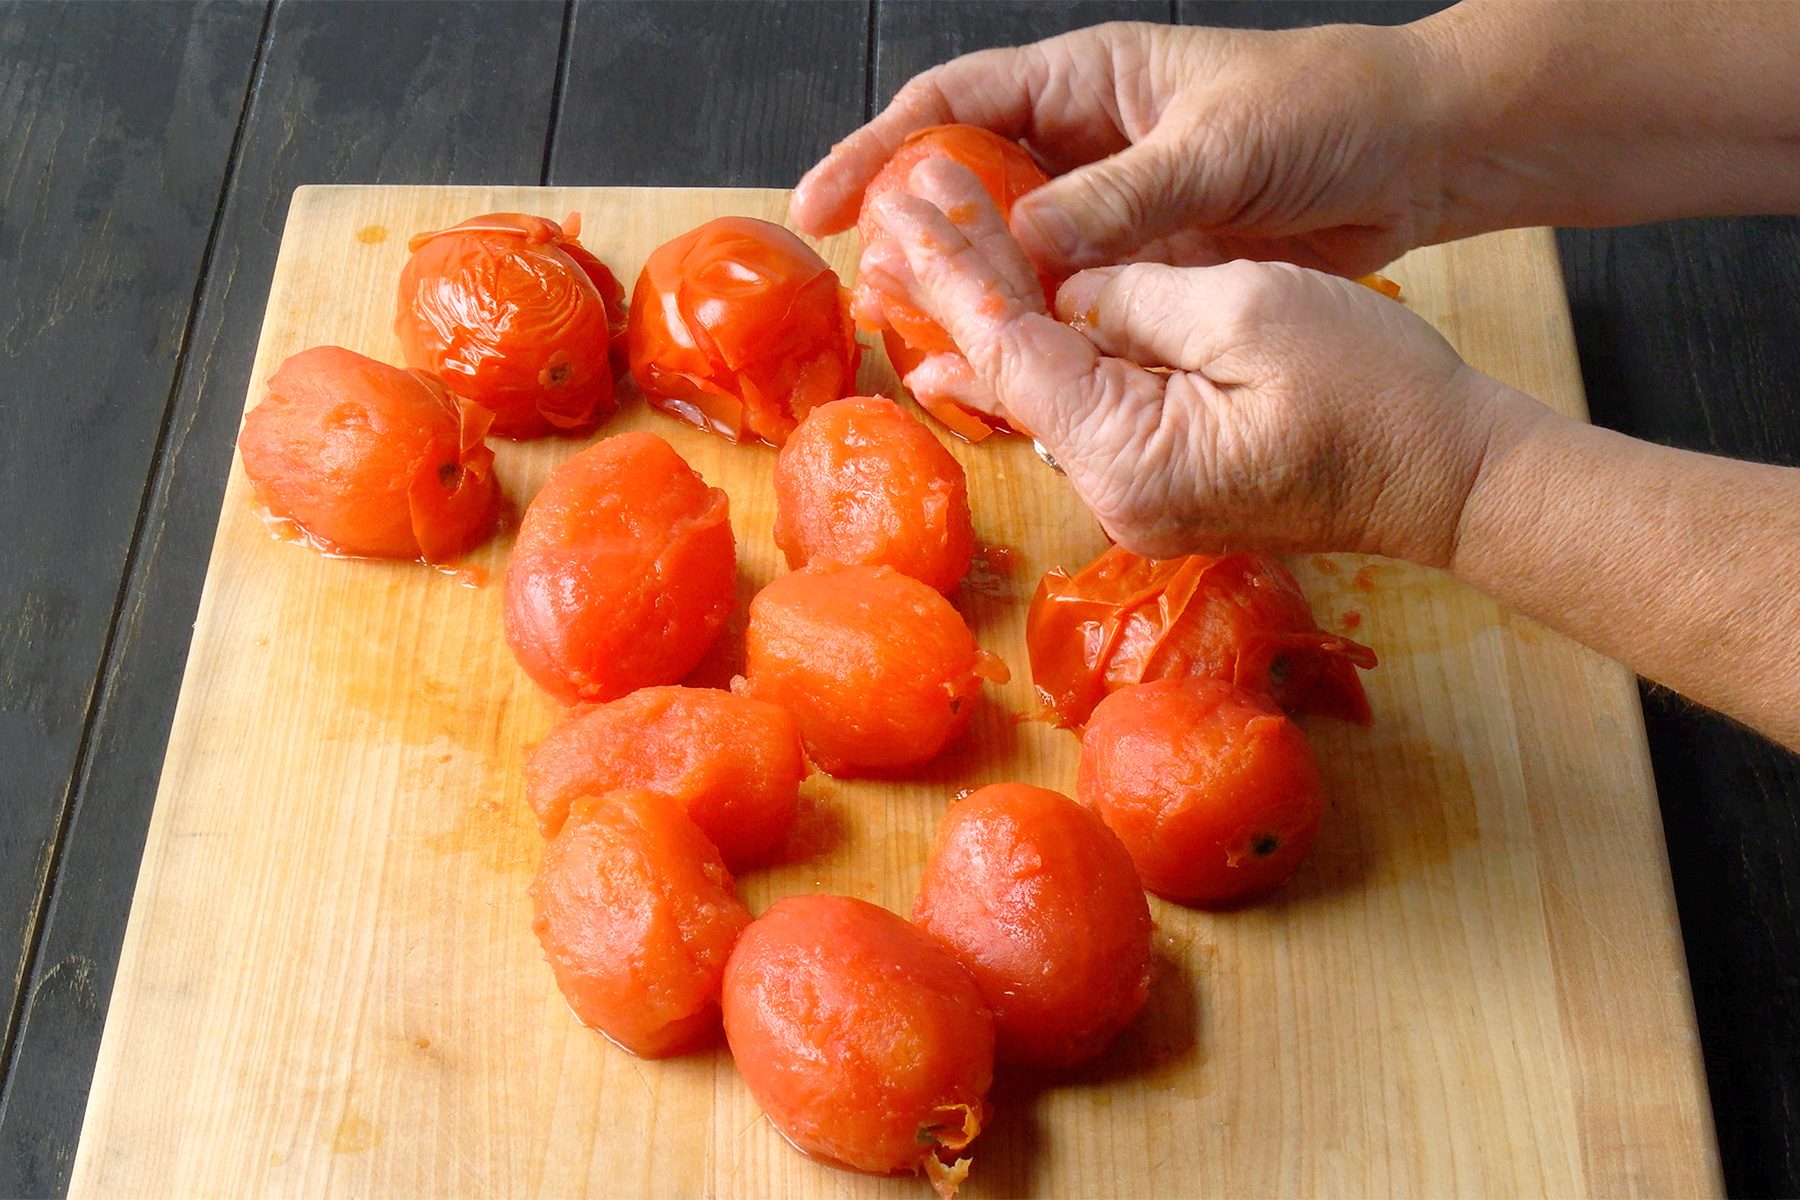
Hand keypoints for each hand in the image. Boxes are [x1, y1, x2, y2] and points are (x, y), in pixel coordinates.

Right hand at [793, 19, 1466, 277]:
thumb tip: (1027, 244)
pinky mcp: (1149, 263)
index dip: (878, 151)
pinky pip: (1071, 297)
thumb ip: (1122, 198)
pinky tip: (1004, 365)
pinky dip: (1036, 328)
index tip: (820, 205)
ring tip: (913, 337)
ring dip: (969, 291)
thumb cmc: (1325, 110)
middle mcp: (1087, 144)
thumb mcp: (1218, 147)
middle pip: (967, 183)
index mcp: (1089, 82)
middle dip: (909, 232)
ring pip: (1014, 251)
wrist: (1418, 152)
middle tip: (864, 290)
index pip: (953, 104)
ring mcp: (1115, 207)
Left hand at [863, 158, 1554, 566]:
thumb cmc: (1380, 397)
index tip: (913, 202)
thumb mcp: (1250, 309)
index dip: (959, 268)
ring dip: (987, 322)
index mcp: (1129, 455)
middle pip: (1010, 375)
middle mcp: (1114, 493)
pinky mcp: (1161, 487)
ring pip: (1039, 395)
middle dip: (955, 290)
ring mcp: (1136, 498)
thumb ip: (1137, 291)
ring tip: (916, 264)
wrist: (1453, 482)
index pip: (1013, 347)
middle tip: (896, 218)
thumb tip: (1068, 280)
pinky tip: (982, 341)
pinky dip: (1039, 362)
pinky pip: (1082, 413)